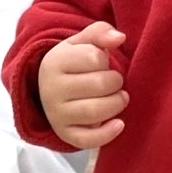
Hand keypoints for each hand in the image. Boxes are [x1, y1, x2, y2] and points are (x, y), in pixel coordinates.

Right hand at [39, 21, 126, 148]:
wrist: (52, 90)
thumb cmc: (74, 64)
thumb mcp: (82, 43)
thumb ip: (100, 33)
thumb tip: (119, 38)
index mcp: (54, 62)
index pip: (94, 58)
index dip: (106, 60)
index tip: (102, 63)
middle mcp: (51, 89)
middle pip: (98, 85)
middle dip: (116, 82)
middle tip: (116, 82)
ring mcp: (56, 114)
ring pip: (95, 111)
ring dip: (116, 104)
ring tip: (120, 98)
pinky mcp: (65, 134)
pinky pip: (87, 139)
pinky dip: (107, 133)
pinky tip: (119, 123)